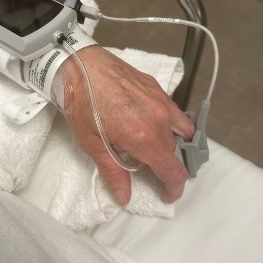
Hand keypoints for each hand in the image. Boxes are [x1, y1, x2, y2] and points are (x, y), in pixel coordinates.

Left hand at [59, 45, 194, 205]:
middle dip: (168, 166)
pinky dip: (172, 124)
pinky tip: (152, 125)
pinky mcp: (157, 88)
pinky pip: (175, 111)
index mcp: (145, 137)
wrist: (79, 65)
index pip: (173, 170)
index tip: (167, 194)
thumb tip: (124, 196)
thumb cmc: (82, 103)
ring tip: (159, 150)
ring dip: (178, 144)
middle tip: (151, 171)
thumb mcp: (92, 144)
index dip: (174, 187)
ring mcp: (161, 101)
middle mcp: (160, 119)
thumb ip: (113, 172)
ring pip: (183, 130)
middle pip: (175, 151)